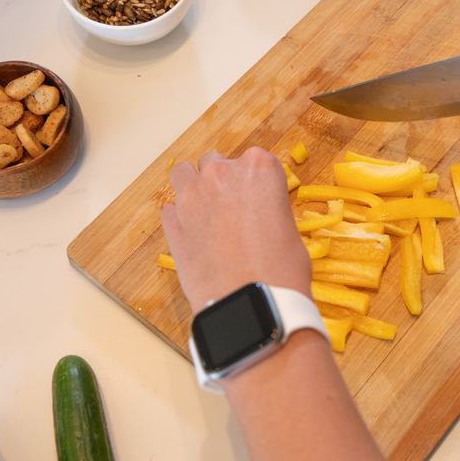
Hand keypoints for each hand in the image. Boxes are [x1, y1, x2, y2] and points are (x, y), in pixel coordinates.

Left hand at [160, 148, 310, 310]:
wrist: (250, 301)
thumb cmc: (281, 269)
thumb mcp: (289, 228)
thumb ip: (269, 207)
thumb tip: (260, 217)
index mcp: (259, 168)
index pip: (255, 160)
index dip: (257, 182)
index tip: (259, 200)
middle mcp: (223, 173)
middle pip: (216, 162)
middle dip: (223, 180)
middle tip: (232, 208)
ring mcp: (192, 195)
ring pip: (183, 173)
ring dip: (193, 186)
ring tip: (205, 212)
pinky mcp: (172, 222)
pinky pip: (170, 208)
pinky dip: (179, 216)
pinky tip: (193, 235)